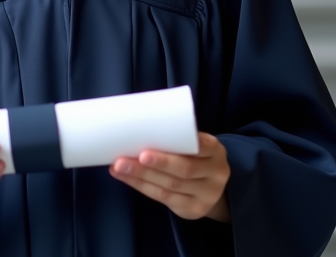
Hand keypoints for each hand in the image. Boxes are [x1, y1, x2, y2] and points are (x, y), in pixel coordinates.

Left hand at [109, 132, 230, 221]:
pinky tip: (126, 178)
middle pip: (183, 169)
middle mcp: (216, 173)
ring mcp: (207, 195)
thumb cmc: (194, 156)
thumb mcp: (195, 145)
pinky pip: (164, 199)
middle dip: (154, 164)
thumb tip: (138, 127)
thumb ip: (177, 139)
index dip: (179, 146)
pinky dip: (142, 187)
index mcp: (216, 151)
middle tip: (125, 158)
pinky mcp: (194, 209)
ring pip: (170, 186)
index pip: (201, 147)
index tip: (155, 144)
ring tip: (118, 167)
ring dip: (140, 176)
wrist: (211, 186)